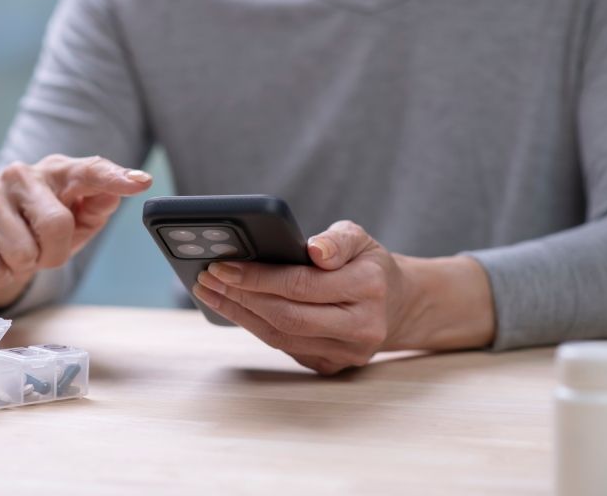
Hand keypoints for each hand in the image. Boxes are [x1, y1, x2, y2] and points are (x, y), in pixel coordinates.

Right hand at [0, 154, 151, 306]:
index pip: (91, 171)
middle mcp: (21, 174)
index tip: (140, 183)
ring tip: (18, 253)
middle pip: (56, 225)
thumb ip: (100, 204)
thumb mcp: (80, 219)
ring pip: (21, 252)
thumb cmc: (44, 227)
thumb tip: (123, 188)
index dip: (115, 178)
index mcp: (59, 172)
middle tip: (43, 251)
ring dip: (24, 266)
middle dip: (53, 253)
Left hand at [193, 220, 494, 374]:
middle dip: (240, 296)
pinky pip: (285, 348)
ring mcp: (348, 353)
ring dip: (240, 314)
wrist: (399, 306)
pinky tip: (234, 308)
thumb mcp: (361, 239)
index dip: (258, 277)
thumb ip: (338, 239)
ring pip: (281, 336)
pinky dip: (255, 327)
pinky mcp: (332, 367)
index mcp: (369, 287)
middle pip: (287, 315)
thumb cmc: (369, 265)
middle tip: (207, 277)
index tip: (222, 265)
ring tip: (210, 291)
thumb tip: (314, 250)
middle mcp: (362, 326)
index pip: (302, 285)